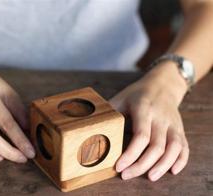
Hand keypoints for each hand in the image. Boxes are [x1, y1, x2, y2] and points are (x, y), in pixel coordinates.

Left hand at [109, 62, 189, 180]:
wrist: (163, 85)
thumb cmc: (137, 94)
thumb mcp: (121, 98)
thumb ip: (109, 112)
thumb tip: (90, 127)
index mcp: (144, 108)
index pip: (141, 135)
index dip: (130, 154)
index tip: (118, 166)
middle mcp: (160, 117)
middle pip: (157, 146)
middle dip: (142, 165)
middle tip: (127, 175)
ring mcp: (173, 123)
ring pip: (174, 148)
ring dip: (163, 165)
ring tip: (150, 177)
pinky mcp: (180, 129)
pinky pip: (184, 146)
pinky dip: (181, 160)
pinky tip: (172, 171)